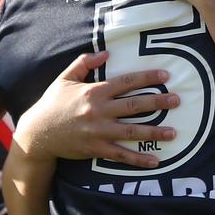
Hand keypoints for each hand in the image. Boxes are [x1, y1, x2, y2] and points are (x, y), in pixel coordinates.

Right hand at [14, 51, 178, 168]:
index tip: (165, 75)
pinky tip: (155, 160)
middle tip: (177, 101)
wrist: (37, 133)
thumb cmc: (52, 104)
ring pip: (132, 131)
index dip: (147, 77)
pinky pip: (121, 154)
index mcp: (94, 91)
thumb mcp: (65, 79)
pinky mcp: (96, 149)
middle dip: (158, 102)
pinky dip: (138, 158)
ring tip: (173, 133)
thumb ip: (84, 63)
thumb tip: (106, 53)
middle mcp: (99, 111)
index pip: (126, 82)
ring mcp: (99, 131)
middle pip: (134, 105)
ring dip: (155, 132)